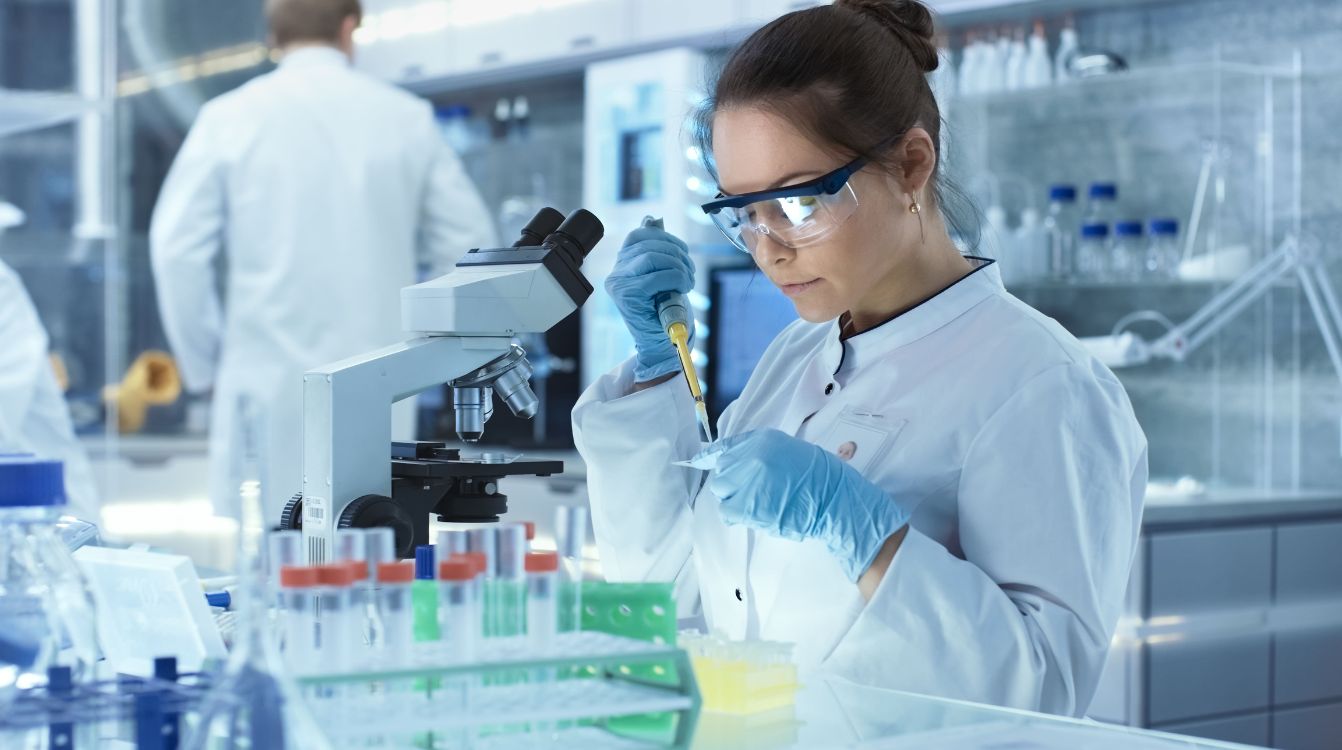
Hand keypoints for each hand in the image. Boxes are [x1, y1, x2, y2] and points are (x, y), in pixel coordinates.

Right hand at [604, 225, 694, 381]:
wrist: (660, 345)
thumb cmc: (662, 310)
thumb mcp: (661, 275)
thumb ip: (655, 249)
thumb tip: (653, 220)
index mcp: (622, 264)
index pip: (639, 236)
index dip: (666, 239)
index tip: (683, 253)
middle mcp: (615, 273)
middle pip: (648, 244)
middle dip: (677, 254)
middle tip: (690, 272)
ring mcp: (618, 284)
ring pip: (652, 257)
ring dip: (678, 266)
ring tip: (688, 281)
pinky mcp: (626, 296)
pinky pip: (656, 276)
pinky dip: (676, 278)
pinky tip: (683, 287)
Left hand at [700, 429, 909, 582]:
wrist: (832, 498)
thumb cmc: (819, 477)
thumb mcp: (790, 451)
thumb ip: (763, 454)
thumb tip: (742, 464)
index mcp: (762, 440)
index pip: (726, 446)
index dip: (710, 456)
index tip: (697, 462)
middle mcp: (750, 456)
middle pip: (723, 471)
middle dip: (732, 482)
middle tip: (751, 492)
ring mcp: (746, 479)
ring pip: (722, 491)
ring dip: (734, 499)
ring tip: (756, 504)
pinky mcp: (745, 504)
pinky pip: (727, 511)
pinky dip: (735, 516)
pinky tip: (752, 515)